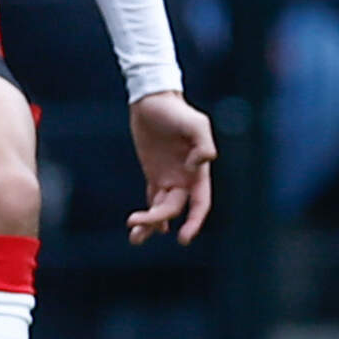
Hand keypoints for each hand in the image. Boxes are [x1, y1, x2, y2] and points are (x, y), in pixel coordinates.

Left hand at [125, 89, 216, 242]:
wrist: (152, 100)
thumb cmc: (176, 111)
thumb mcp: (195, 122)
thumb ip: (203, 142)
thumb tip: (198, 165)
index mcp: (198, 170)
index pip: (200, 202)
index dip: (194, 221)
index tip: (184, 238)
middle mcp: (185, 178)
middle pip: (175, 209)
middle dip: (159, 220)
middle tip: (137, 223)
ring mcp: (169, 177)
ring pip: (163, 209)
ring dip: (151, 225)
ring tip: (135, 237)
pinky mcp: (154, 174)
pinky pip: (153, 200)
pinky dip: (148, 214)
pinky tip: (137, 227)